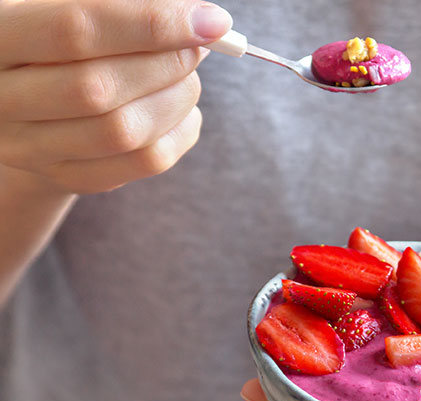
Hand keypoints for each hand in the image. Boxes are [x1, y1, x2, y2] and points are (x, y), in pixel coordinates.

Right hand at [0, 0, 232, 193]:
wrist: (30, 92)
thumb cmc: (60, 35)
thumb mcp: (70, 6)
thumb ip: (119, 6)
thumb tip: (197, 19)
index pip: (75, 29)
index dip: (151, 23)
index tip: (212, 20)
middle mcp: (1, 99)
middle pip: (98, 89)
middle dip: (168, 64)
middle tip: (200, 46)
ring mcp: (31, 148)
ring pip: (125, 132)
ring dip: (178, 97)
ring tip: (188, 73)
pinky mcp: (70, 176)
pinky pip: (144, 163)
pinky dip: (181, 131)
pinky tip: (183, 107)